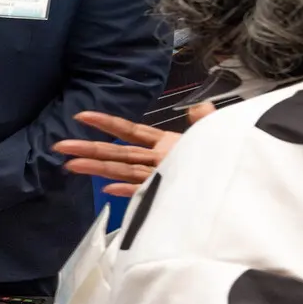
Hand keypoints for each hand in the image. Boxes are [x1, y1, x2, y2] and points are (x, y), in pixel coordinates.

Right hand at [54, 105, 214, 196]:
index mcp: (167, 144)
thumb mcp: (218, 134)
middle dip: (89, 149)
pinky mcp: (168, 197)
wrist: (242, 189)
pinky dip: (127, 192)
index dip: (107, 124)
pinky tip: (108, 191)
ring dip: (98, 169)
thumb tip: (200, 106)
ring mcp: (161, 179)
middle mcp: (159, 161)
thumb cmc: (229, 160)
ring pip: (124, 172)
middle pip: (119, 153)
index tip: (82, 116)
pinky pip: (144, 193)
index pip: (131, 132)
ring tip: (72, 166)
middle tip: (60, 146)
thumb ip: (206, 122)